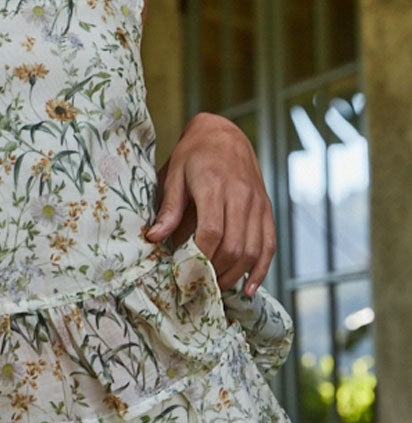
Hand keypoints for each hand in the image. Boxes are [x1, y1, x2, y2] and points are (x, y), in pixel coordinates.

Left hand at [146, 112, 275, 295]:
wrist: (224, 134)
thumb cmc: (193, 155)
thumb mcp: (174, 174)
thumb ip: (168, 208)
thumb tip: (154, 238)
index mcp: (215, 186)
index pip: (212, 231)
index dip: (200, 257)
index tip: (185, 273)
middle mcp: (241, 196)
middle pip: (234, 245)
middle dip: (216, 271)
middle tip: (197, 286)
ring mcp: (257, 203)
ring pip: (253, 250)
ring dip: (235, 275)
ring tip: (216, 288)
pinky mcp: (266, 209)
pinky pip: (269, 244)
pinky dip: (261, 269)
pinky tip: (248, 288)